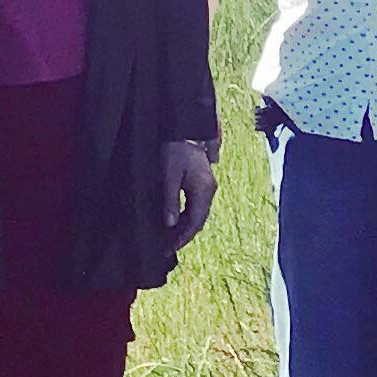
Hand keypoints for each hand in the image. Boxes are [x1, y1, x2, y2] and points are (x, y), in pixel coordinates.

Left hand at [160, 139, 219, 254]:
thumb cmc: (176, 150)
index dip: (183, 237)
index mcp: (204, 190)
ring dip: (185, 227)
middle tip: (167, 247)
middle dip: (184, 235)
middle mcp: (209, 189)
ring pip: (198, 213)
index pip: (195, 222)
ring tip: (169, 238)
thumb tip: (170, 224)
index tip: (169, 248)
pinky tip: (175, 221)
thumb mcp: (169, 175)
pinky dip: (186, 216)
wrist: (185, 129)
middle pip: (199, 220)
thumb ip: (171, 200)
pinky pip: (196, 205)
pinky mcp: (203, 182)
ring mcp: (208, 186)